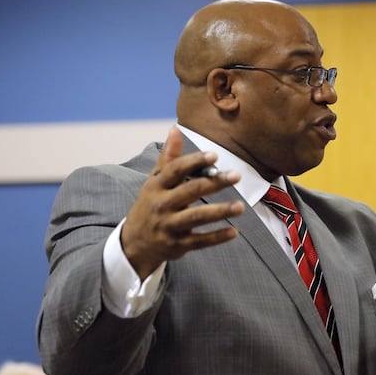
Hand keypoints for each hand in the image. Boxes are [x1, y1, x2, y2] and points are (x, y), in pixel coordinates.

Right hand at [121, 127, 244, 279]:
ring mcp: (169, 226)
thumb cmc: (151, 204)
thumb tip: (175, 129)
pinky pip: (200, 241)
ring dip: (220, 211)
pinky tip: (234, 231)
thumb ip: (168, 157)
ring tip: (241, 206)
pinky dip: (217, 237)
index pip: (176, 170)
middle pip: (190, 191)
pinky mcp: (177, 245)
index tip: (214, 155)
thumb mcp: (154, 181)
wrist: (134, 243)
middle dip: (215, 182)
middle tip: (237, 175)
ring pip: (197, 217)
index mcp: (157, 186)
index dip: (195, 161)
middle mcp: (162, 204)